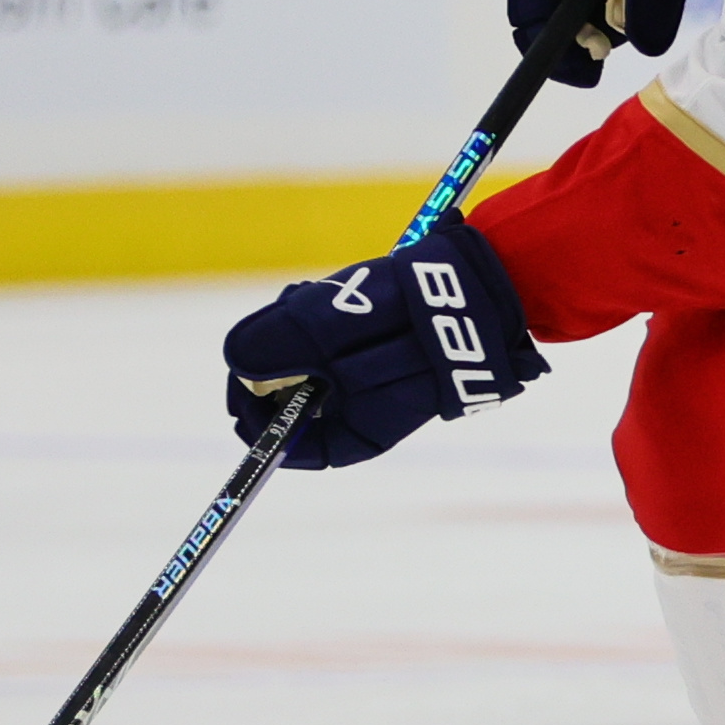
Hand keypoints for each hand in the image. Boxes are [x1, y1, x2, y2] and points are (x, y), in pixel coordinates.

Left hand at [221, 215, 547, 467]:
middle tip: (285, 313)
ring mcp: (371, 379)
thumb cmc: (423, 311)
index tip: (239, 381)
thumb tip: (234, 363)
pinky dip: (317, 317)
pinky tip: (326, 292)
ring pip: (305, 365)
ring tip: (313, 294)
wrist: (491, 278)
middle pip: (290, 398)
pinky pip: (329, 343)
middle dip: (275, 357)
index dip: (255, 417)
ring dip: (295, 330)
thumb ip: (286, 341)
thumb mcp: (344, 322)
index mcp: (362, 431)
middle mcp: (364, 413)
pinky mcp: (377, 348)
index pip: (291, 445)